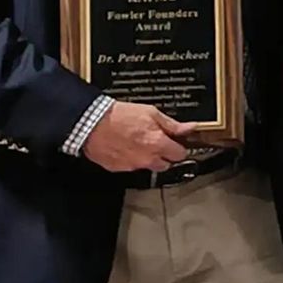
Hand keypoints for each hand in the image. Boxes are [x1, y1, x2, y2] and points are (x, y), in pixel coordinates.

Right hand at [82, 101, 197, 172]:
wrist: (92, 124)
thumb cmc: (120, 116)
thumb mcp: (151, 113)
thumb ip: (172, 124)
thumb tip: (189, 128)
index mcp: (158, 145)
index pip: (180, 155)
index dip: (179, 147)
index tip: (177, 142)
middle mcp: (147, 159)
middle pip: (165, 164)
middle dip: (165, 154)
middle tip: (159, 141)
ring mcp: (132, 166)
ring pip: (149, 166)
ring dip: (149, 158)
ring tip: (140, 142)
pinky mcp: (119, 169)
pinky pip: (132, 166)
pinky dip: (132, 159)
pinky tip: (127, 146)